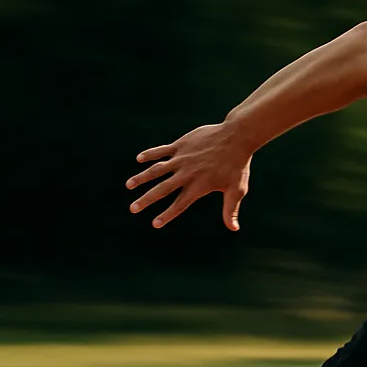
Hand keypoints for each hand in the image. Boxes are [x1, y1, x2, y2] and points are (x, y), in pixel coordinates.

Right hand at [125, 122, 252, 230]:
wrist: (236, 137)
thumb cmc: (238, 166)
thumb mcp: (237, 190)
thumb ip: (231, 210)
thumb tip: (233, 229)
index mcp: (199, 186)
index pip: (179, 205)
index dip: (167, 215)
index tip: (155, 224)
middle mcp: (187, 174)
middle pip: (162, 189)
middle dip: (146, 200)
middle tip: (132, 209)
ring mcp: (182, 158)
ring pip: (156, 169)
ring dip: (142, 178)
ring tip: (129, 185)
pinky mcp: (181, 145)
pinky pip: (161, 151)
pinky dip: (150, 154)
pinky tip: (139, 159)